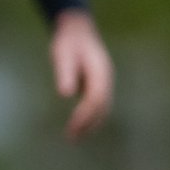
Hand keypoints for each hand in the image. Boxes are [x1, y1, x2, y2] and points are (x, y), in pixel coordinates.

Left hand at [48, 9, 114, 139]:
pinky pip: (99, 105)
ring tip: (75, 138)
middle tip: (72, 138)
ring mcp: (105, 82)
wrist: (77, 30)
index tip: (72, 127)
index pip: (96, 99)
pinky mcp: (99, 85)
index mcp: (100, 72)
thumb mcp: (62, 54)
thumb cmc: (68, 42)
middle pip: (102, 107)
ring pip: (103, 108)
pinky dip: (92, 117)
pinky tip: (80, 127)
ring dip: (91, 124)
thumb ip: (65, 72)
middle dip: (88, 124)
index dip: (85, 115)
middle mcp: (106, 79)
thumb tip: (65, 93)